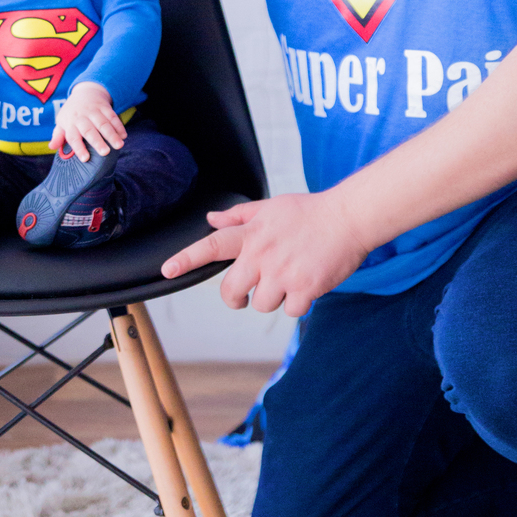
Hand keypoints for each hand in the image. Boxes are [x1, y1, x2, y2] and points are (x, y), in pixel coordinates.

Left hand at [49, 82, 127, 162]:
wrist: (85, 91)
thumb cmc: (72, 113)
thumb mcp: (62, 122)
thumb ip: (58, 136)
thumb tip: (52, 147)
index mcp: (70, 123)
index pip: (73, 137)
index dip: (79, 148)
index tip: (85, 159)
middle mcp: (81, 117)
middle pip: (89, 130)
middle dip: (97, 141)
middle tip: (105, 153)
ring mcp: (94, 111)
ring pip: (103, 123)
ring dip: (112, 134)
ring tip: (119, 146)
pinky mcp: (105, 107)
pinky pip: (113, 116)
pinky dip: (119, 126)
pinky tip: (124, 136)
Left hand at [161, 189, 369, 316]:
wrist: (349, 218)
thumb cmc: (310, 212)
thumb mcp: (271, 207)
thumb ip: (239, 216)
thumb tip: (211, 218)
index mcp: (252, 234)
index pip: (212, 246)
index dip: (187, 258)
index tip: (167, 270)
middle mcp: (263, 255)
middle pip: (232, 291)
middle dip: (235, 299)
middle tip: (244, 297)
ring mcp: (283, 273)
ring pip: (262, 304)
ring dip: (274, 297)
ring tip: (291, 277)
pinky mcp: (305, 288)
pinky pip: (290, 310)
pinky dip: (298, 302)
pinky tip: (308, 284)